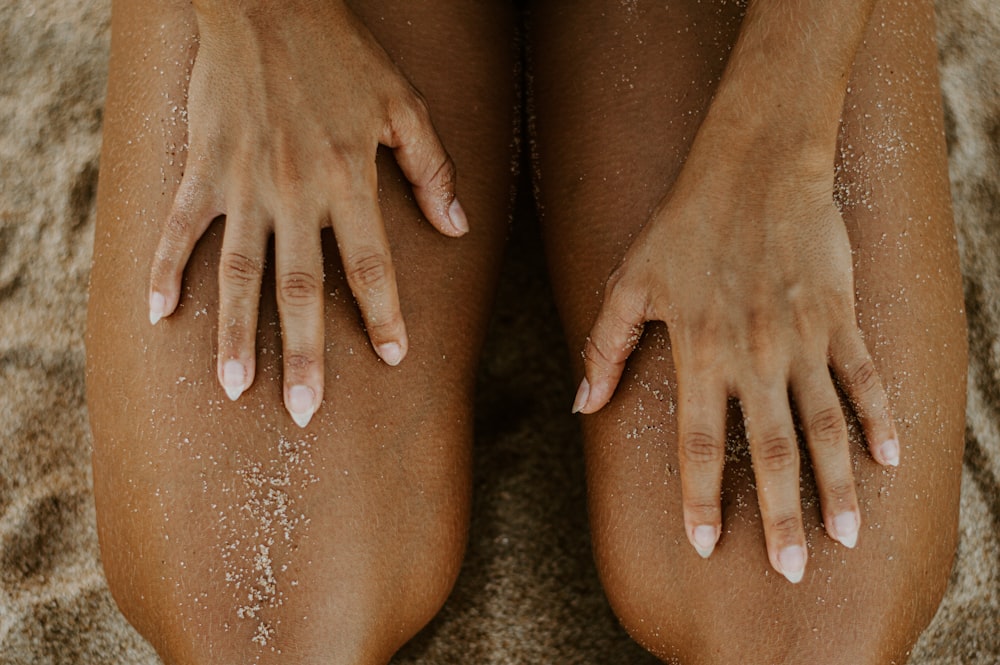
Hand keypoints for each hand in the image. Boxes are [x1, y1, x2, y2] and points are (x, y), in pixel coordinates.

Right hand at [148, 1, 466, 426]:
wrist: (267, 3)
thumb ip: (430, 168)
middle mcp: (296, 193)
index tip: (393, 358)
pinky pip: (181, 229)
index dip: (383, 315)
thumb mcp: (402, 105)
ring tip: (235, 389)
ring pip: (240, 273)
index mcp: (348, 180)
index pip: (370, 265)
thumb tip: (458, 226)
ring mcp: (243, 184)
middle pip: (300, 289)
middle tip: (304, 413)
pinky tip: (158, 316)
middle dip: (304, 354)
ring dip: (236, 334)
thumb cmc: (342, 54)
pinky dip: (167, 270)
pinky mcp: (203, 169)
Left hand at [572, 138, 898, 582]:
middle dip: (779, 516)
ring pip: (823, 426)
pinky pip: (863, 376)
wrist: (754, 165)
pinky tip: (890, 458)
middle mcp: (752, 355)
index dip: (701, 498)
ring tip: (845, 536)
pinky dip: (879, 417)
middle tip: (790, 569)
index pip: (699, 443)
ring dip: (835, 484)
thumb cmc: (683, 223)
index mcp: (698, 351)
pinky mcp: (837, 316)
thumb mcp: (629, 281)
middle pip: (770, 451)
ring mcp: (801, 337)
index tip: (706, 544)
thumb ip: (605, 345)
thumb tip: (580, 404)